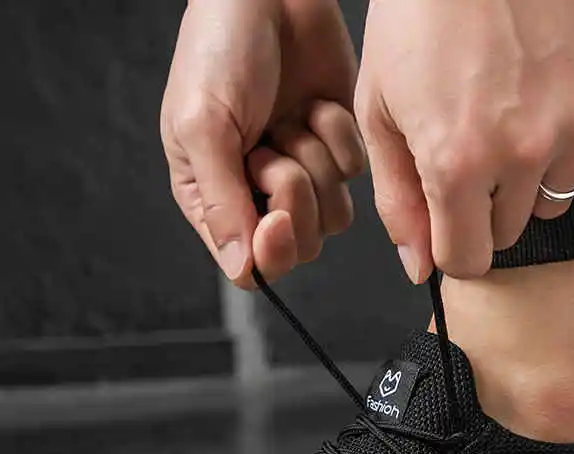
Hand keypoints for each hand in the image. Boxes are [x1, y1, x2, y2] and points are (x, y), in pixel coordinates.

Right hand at [161, 0, 364, 286]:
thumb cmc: (220, 48)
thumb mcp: (203, 126)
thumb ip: (221, 203)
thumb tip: (241, 269)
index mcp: (215, 198)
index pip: (252, 266)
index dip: (271, 250)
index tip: (274, 214)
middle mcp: (260, 195)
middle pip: (300, 247)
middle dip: (294, 196)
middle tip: (273, 149)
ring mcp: (303, 174)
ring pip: (333, 218)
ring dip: (317, 166)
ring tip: (291, 122)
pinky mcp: (337, 150)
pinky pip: (354, 175)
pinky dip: (338, 139)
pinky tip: (314, 106)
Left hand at [355, 0, 573, 282]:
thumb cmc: (418, 16)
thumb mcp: (380, 113)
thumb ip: (398, 202)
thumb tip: (420, 268)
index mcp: (458, 163)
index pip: (467, 261)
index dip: (450, 246)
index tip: (444, 221)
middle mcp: (523, 154)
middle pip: (504, 236)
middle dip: (480, 210)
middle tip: (464, 152)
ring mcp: (573, 125)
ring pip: (546, 203)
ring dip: (520, 182)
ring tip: (499, 122)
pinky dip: (555, 141)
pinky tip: (531, 95)